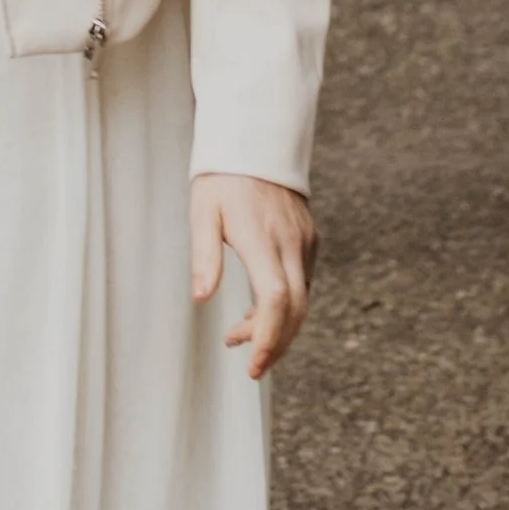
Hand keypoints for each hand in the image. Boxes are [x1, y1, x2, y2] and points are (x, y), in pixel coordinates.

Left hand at [189, 173, 317, 378]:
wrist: (257, 142)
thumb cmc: (223, 178)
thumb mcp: (203, 212)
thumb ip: (205, 255)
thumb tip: (200, 297)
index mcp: (262, 238)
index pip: (275, 298)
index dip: (268, 336)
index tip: (254, 363)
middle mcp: (290, 244)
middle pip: (296, 309)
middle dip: (276, 344)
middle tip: (252, 367)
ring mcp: (303, 242)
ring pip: (302, 299)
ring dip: (276, 326)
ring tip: (237, 334)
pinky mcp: (308, 240)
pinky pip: (302, 282)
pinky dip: (284, 305)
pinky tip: (257, 309)